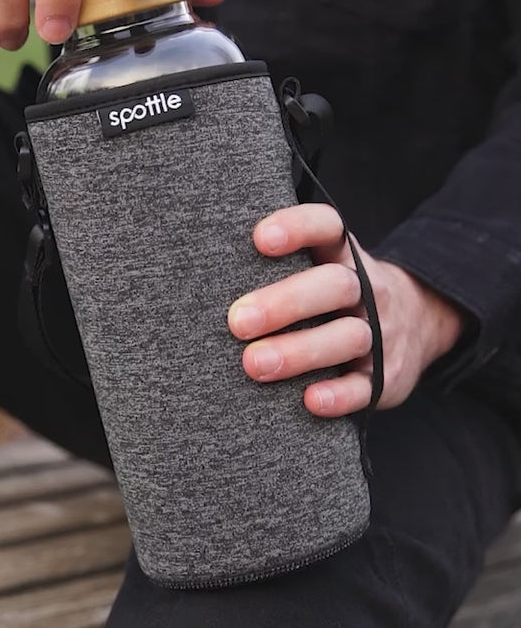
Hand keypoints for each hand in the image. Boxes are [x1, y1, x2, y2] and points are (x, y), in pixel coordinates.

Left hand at [227, 203, 464, 416]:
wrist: (420, 323)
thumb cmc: (338, 296)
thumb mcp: (322, 266)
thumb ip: (280, 266)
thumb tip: (206, 273)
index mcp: (343, 255)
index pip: (328, 227)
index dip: (297, 228)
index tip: (260, 239)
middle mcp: (368, 289)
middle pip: (334, 286)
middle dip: (285, 302)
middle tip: (238, 321)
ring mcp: (382, 332)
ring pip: (348, 336)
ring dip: (300, 351)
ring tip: (255, 364)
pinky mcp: (387, 377)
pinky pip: (366, 386)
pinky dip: (338, 395)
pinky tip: (309, 400)